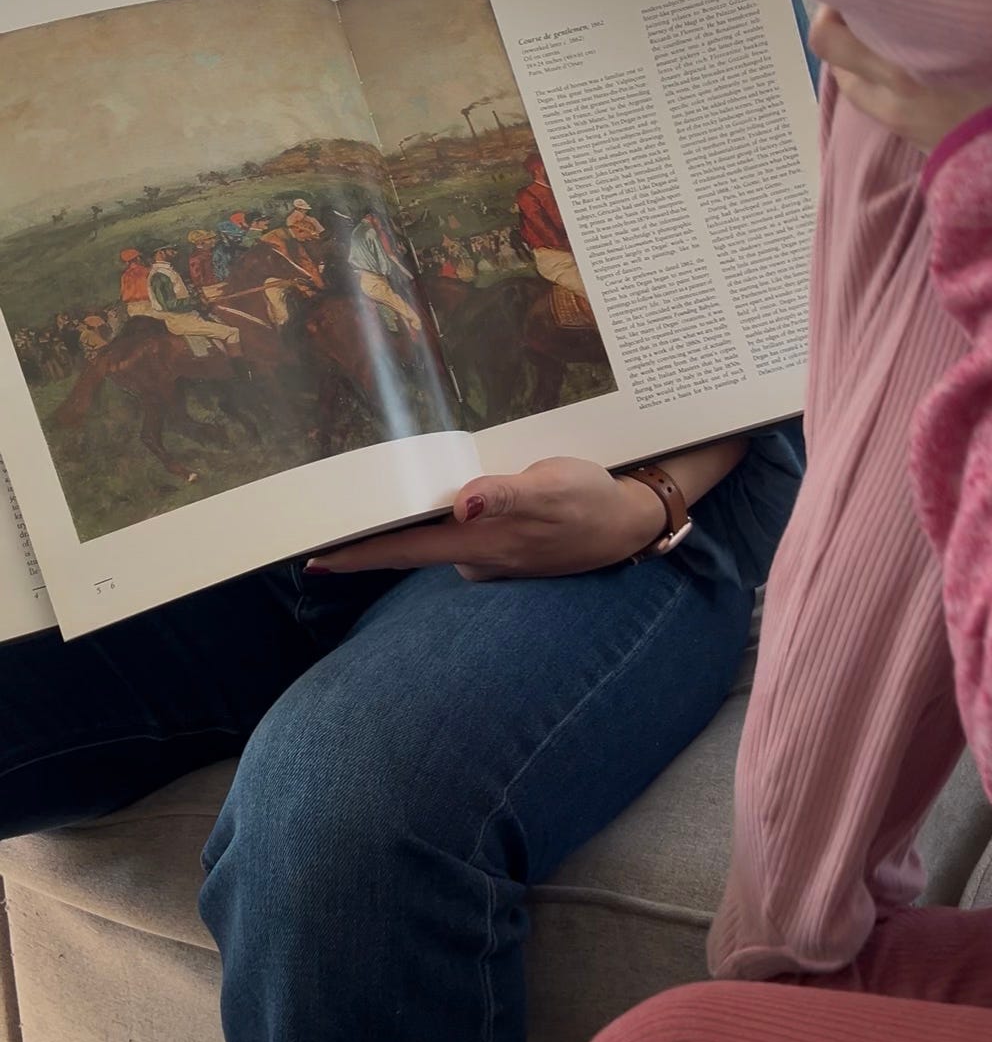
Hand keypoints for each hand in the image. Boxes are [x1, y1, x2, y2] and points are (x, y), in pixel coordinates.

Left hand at [305, 456, 667, 581]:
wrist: (631, 524)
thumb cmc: (590, 499)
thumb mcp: (553, 486)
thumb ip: (506, 494)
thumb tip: (465, 505)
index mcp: (479, 541)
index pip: (402, 550)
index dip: (356, 555)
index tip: (310, 558)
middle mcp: (476, 556)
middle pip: (408, 548)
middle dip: (365, 538)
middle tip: (320, 521)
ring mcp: (489, 558)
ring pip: (436, 536)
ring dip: (417, 518)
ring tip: (391, 483)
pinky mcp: (503, 551)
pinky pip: (462, 533)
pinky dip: (451, 517)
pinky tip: (458, 494)